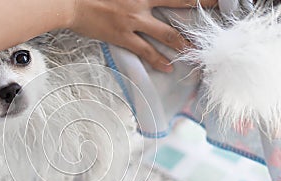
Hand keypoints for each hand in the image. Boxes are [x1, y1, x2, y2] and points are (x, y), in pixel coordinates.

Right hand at [70, 0, 217, 72]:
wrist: (70, 3)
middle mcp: (142, 4)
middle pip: (179, 6)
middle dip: (200, 8)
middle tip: (217, 11)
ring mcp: (134, 22)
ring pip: (166, 33)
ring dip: (183, 42)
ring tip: (195, 50)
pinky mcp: (123, 37)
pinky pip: (145, 50)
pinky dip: (157, 60)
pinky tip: (167, 67)